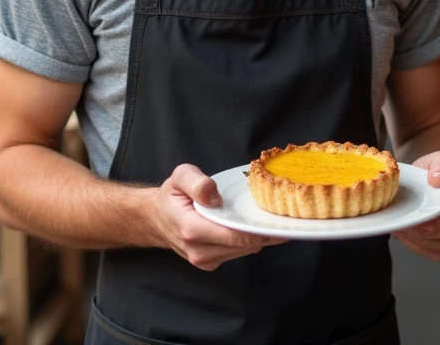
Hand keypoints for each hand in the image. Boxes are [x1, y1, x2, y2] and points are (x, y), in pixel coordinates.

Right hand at [153, 164, 284, 270]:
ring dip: (259, 237)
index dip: (259, 230)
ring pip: (245, 251)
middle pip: (244, 245)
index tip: (278, 221)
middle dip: (264, 232)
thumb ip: (196, 182)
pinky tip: (254, 227)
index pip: (234, 236)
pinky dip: (249, 241)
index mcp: (192, 229)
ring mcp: (205, 261)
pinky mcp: (211, 263)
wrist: (156, 219)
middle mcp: (199, 251)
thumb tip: (213, 194)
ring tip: (270, 220)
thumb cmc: (171, 197)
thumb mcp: (179, 177)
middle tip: (283, 217)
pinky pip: (238, 253)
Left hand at [393, 151, 439, 260]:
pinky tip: (400, 230)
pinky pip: (425, 252)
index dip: (438, 227)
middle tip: (402, 224)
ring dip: (414, 240)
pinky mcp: (437, 245)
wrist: (428, 178)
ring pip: (435, 251)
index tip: (419, 221)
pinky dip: (411, 244)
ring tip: (398, 224)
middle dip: (422, 236)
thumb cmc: (437, 169)